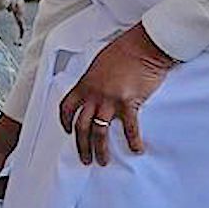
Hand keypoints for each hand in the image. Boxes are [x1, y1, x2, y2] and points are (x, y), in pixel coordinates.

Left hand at [58, 23, 175, 165]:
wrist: (143, 47)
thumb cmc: (123, 51)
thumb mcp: (99, 64)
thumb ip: (94, 80)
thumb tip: (96, 90)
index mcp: (84, 85)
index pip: (67, 107)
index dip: (65, 121)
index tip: (67, 131)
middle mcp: (93, 95)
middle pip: (81, 126)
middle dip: (82, 146)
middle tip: (85, 158)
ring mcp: (110, 100)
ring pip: (99, 132)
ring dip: (100, 150)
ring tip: (102, 161)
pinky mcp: (129, 103)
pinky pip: (129, 128)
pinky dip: (133, 141)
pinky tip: (137, 149)